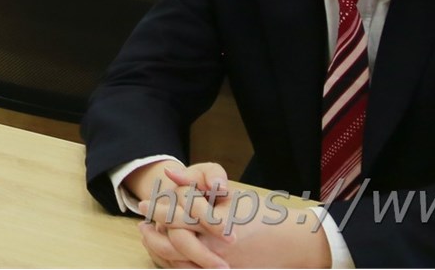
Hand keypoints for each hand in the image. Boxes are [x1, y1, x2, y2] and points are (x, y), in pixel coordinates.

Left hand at [141, 164, 328, 269]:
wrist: (292, 245)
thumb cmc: (263, 216)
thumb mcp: (232, 196)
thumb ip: (199, 185)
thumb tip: (171, 173)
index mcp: (216, 223)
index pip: (176, 216)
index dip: (157, 209)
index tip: (143, 204)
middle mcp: (214, 248)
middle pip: (172, 242)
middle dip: (153, 232)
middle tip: (142, 224)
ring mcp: (217, 266)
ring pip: (177, 261)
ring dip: (159, 249)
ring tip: (150, 237)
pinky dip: (174, 264)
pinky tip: (168, 254)